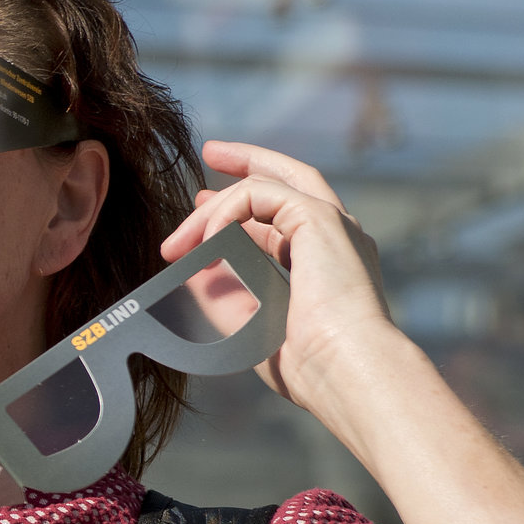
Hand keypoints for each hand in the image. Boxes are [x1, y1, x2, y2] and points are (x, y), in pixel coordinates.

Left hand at [158, 140, 391, 411]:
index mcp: (327, 262)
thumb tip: (195, 268)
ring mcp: (332, 223)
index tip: (200, 216)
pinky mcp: (319, 217)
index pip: (280, 220)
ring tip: (180, 233)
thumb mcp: (252, 323)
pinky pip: (260, 194)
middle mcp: (336, 237)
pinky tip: (205, 242)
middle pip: (288, 178)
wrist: (343, 371)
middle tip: (210, 153)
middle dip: (247, 162)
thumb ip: (226, 293)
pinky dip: (226, 212)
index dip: (239, 213)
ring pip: (268, 184)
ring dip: (216, 204)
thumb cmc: (306, 363)